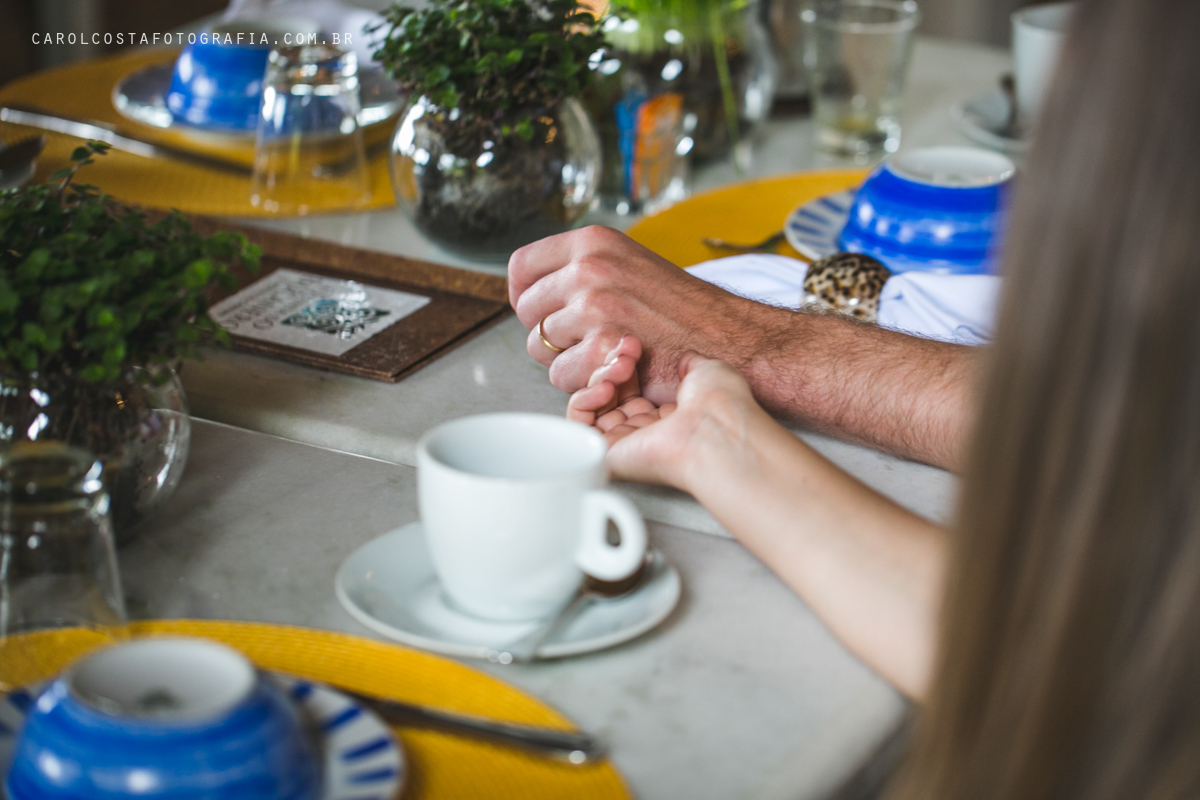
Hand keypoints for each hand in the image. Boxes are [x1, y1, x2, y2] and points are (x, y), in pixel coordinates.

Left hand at [509, 226, 778, 405]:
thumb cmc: (683, 309)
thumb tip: (534, 290)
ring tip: (604, 355)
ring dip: (566, 360)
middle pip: (526, 312)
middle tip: (585, 339)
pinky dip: (582, 383)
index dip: (523, 295)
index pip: (521, 267)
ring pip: (540, 347)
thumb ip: (582, 270)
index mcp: (592, 241)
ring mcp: (594, 305)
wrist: (729, 337)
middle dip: (547, 332)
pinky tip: (611, 371)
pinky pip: (561, 375)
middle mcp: (589, 267)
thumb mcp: (629, 264)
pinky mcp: (603, 345)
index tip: (537, 310)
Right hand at [567, 336, 764, 490]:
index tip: (633, 343)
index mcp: (670, 414)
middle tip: (627, 349)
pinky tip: (605, 387)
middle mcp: (646, 431)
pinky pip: (579, 424)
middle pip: (610, 393)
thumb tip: (683, 357)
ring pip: (593, 404)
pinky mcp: (606, 453)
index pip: (633, 386)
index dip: (627, 361)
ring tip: (620, 367)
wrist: (715, 429)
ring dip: (599, 377)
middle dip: (613, 364)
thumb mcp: (709, 370)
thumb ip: (689, 362)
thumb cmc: (720, 404)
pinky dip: (584, 400)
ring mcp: (626, 443)